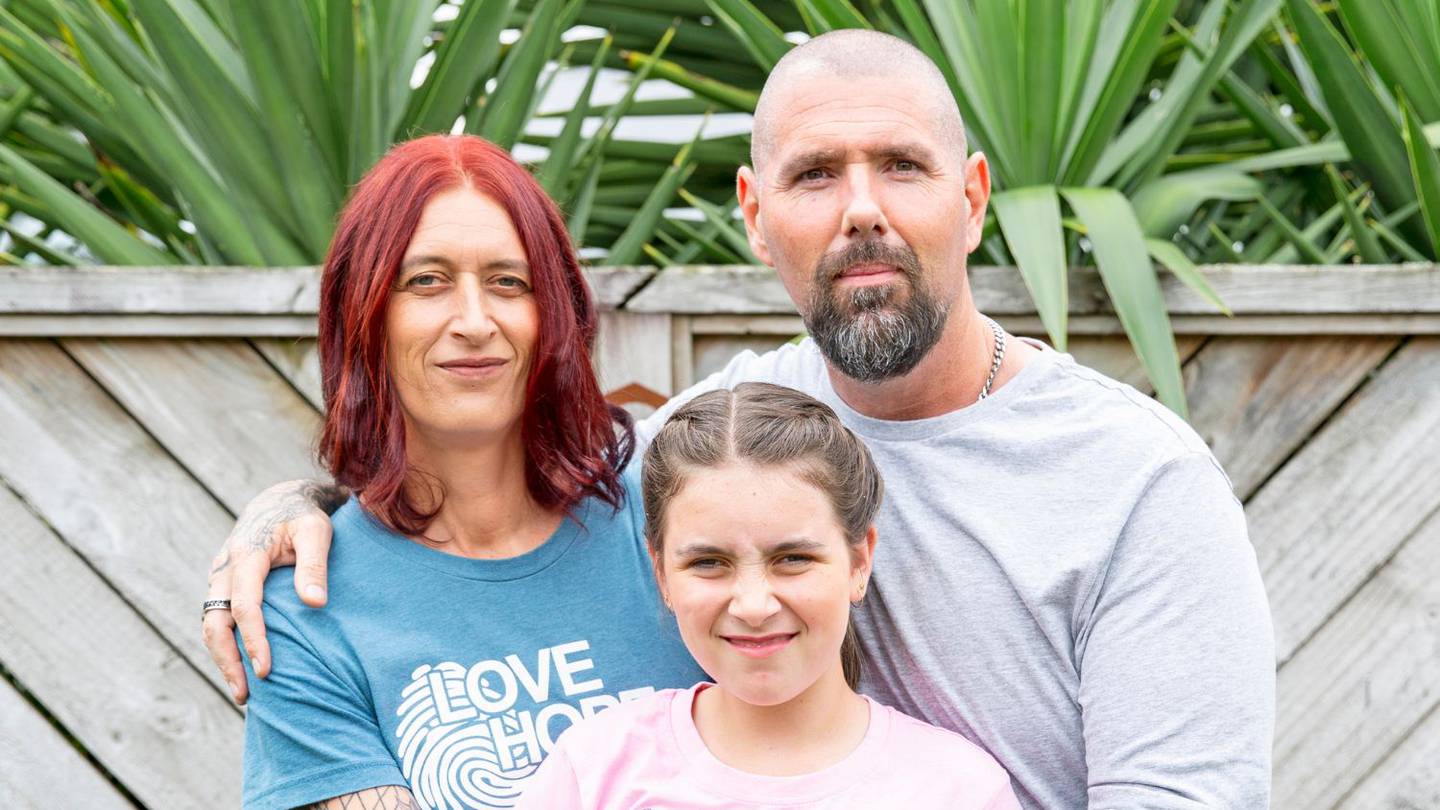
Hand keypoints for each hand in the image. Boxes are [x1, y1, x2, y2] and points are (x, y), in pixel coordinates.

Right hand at [202, 479, 345, 703]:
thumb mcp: (317, 532)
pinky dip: (224, 646)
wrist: (281, 500)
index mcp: (246, 554)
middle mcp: (225, 568)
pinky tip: (241, 668)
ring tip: (243, 694)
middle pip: (214, 622)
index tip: (266, 670)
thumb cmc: (304, 516)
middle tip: (245, 696)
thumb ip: (314, 566)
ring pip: (210, 625)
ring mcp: (220, 577)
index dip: (253, 639)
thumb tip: (314, 604)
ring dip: (222, 659)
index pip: (244, 606)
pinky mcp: (223, 585)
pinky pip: (216, 620)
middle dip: (227, 661)